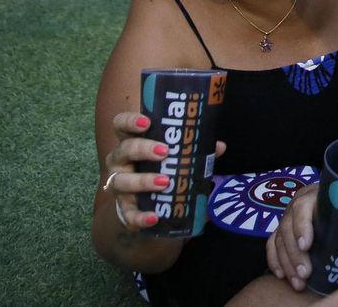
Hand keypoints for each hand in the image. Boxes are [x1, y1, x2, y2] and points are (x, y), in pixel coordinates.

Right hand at [100, 112, 226, 234]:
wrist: (149, 202)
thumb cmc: (162, 167)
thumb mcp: (175, 155)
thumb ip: (195, 149)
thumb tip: (219, 146)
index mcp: (131, 141)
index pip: (121, 125)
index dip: (129, 121)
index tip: (147, 122)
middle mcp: (120, 161)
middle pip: (123, 150)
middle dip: (142, 149)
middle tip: (164, 151)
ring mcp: (119, 185)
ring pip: (121, 181)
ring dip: (142, 180)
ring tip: (165, 181)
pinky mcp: (123, 209)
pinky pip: (127, 214)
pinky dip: (139, 217)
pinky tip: (153, 217)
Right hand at [267, 184, 318, 290]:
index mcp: (314, 194)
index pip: (302, 207)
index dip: (301, 226)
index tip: (306, 246)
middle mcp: (297, 203)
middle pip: (288, 227)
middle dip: (295, 254)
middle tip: (304, 274)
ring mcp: (287, 216)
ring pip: (279, 239)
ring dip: (286, 263)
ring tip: (298, 282)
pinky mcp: (281, 228)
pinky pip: (272, 244)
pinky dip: (275, 261)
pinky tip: (281, 276)